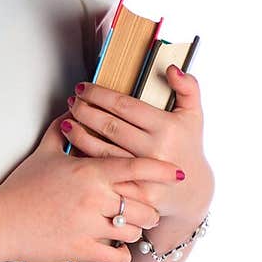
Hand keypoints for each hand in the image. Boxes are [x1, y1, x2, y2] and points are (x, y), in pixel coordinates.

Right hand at [0, 109, 186, 261]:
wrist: (0, 222)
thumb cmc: (20, 188)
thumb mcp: (43, 155)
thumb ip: (60, 131)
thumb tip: (70, 112)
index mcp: (89, 172)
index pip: (136, 168)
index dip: (160, 171)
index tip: (177, 173)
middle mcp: (95, 198)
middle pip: (142, 204)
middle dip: (148, 208)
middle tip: (147, 209)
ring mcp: (89, 226)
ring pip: (133, 231)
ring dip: (135, 231)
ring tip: (127, 228)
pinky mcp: (82, 250)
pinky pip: (117, 256)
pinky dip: (122, 255)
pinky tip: (118, 251)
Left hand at [62, 65, 214, 226]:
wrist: (191, 190)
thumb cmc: (187, 146)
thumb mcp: (193, 114)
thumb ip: (188, 87)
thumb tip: (171, 68)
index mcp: (167, 128)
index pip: (125, 105)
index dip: (99, 95)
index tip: (83, 87)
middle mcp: (155, 151)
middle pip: (109, 126)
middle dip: (85, 111)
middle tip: (72, 102)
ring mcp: (144, 174)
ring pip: (101, 150)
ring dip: (79, 134)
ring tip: (67, 121)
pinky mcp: (134, 192)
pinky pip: (103, 173)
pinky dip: (85, 158)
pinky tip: (73, 147)